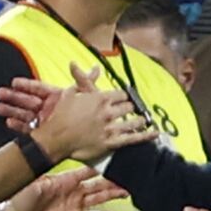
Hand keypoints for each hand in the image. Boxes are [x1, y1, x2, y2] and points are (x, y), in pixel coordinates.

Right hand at [0, 64, 99, 133]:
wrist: (90, 139)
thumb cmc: (89, 115)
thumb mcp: (89, 98)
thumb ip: (88, 83)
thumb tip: (97, 67)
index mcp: (57, 98)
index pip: (39, 88)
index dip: (27, 85)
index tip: (14, 82)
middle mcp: (49, 108)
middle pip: (28, 100)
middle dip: (14, 97)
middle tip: (1, 93)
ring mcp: (44, 121)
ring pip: (25, 114)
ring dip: (12, 110)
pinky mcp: (42, 133)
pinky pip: (29, 128)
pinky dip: (19, 125)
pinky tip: (8, 123)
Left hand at [6, 166, 127, 210]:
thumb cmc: (23, 198)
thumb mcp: (34, 185)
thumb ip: (47, 181)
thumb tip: (54, 176)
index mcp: (65, 180)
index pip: (87, 171)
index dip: (99, 166)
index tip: (113, 160)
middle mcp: (74, 191)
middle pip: (97, 184)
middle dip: (112, 181)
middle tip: (127, 177)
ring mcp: (75, 205)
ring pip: (98, 198)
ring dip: (112, 195)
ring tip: (126, 192)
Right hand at [34, 86, 154, 161]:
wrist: (55, 139)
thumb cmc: (60, 116)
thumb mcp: (70, 93)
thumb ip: (85, 79)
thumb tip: (94, 67)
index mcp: (101, 98)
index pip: (122, 94)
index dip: (124, 97)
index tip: (124, 99)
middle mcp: (108, 112)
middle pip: (130, 107)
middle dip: (131, 108)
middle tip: (132, 111)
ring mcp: (111, 128)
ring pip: (134, 122)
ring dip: (139, 120)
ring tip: (141, 120)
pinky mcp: (112, 143)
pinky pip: (134, 138)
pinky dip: (146, 135)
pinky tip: (155, 132)